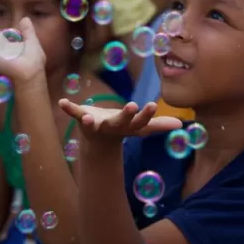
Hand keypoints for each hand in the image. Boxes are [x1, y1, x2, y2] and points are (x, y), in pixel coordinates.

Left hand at [58, 100, 182, 141]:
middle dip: (125, 115)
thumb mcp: (140, 127)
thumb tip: (181, 123)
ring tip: (89, 118)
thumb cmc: (122, 128)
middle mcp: (112, 127)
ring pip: (94, 123)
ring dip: (91, 121)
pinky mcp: (82, 119)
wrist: (98, 141)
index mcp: (128, 127)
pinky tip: (62, 102)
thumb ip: (158, 124)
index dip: (146, 115)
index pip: (140, 122)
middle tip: (132, 106)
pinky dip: (68, 109)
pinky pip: (74, 113)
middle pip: (120, 122)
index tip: (151, 105)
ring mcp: (96, 124)